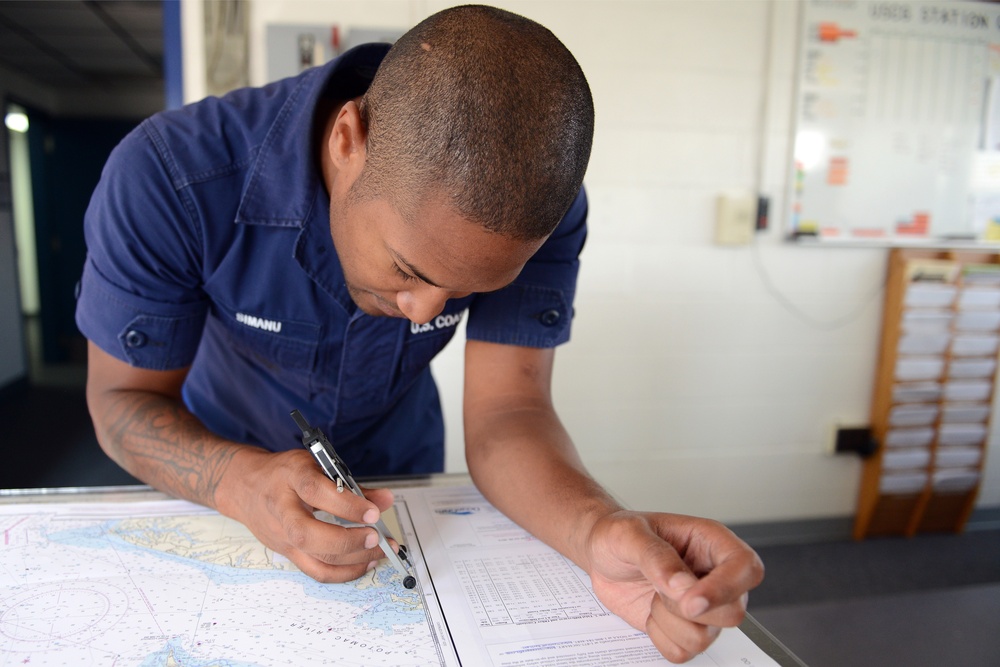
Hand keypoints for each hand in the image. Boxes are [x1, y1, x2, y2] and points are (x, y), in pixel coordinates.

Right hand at [217, 447, 397, 581]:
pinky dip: (344, 572)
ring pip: (313, 558)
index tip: (373, 512)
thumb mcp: (316, 466)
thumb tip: (385, 500)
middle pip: (309, 534)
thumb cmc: (285, 474)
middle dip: (348, 540)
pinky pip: (316, 571)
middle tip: (376, 537)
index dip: (346, 504)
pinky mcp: (287, 553)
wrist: (245, 487)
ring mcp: (283, 536)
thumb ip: (351, 485)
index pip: (316, 491)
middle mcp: (283, 510)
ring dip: (353, 560)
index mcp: (291, 478)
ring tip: (380, 552)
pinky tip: (365, 563)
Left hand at [584, 511, 763, 663]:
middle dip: (687, 609)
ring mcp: (703, 606)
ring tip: (653, 595)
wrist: (600, 555)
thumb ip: (656, 556)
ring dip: (669, 622)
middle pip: (733, 613)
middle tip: (659, 589)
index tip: (690, 601)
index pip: (746, 568)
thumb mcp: (628, 534)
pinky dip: (660, 637)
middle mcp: (714, 575)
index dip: (725, 589)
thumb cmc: (618, 535)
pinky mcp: (685, 627)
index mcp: (711, 542)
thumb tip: (682, 585)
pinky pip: (684, 651)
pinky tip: (651, 612)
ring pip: (706, 637)